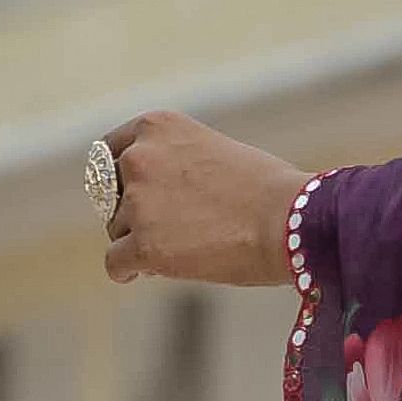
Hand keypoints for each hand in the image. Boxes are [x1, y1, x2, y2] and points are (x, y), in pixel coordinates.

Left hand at [99, 112, 307, 288]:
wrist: (292, 220)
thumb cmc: (268, 189)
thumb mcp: (212, 150)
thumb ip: (175, 162)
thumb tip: (152, 196)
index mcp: (156, 127)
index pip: (109, 153)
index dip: (120, 179)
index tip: (133, 197)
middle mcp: (139, 158)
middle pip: (111, 195)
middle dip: (133, 214)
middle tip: (166, 230)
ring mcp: (139, 203)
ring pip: (117, 231)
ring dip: (139, 242)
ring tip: (182, 251)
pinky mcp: (144, 246)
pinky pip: (116, 264)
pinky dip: (127, 271)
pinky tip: (146, 273)